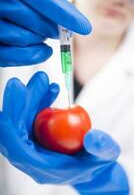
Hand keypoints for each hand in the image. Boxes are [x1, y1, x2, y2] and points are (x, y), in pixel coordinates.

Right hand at [0, 0, 91, 66]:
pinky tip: (43, 52)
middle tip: (57, 31)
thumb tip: (72, 20)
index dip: (64, 15)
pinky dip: (32, 56)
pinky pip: (10, 56)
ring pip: (25, 39)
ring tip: (42, 36)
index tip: (84, 27)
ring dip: (40, 41)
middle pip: (35, 22)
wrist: (3, 6)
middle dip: (52, 30)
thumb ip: (50, 1)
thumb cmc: (17, 0)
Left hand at [0, 71, 128, 192]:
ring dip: (31, 98)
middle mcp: (32, 156)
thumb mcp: (105, 156)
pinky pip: (32, 116)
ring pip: (21, 120)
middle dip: (22, 102)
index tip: (17, 96)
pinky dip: (39, 101)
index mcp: (43, 167)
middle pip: (15, 130)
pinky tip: (51, 90)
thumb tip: (91, 137)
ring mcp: (32, 144)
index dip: (12, 124)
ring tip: (43, 81)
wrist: (90, 164)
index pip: (17, 148)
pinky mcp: (36, 135)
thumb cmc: (95, 164)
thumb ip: (101, 148)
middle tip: (36, 81)